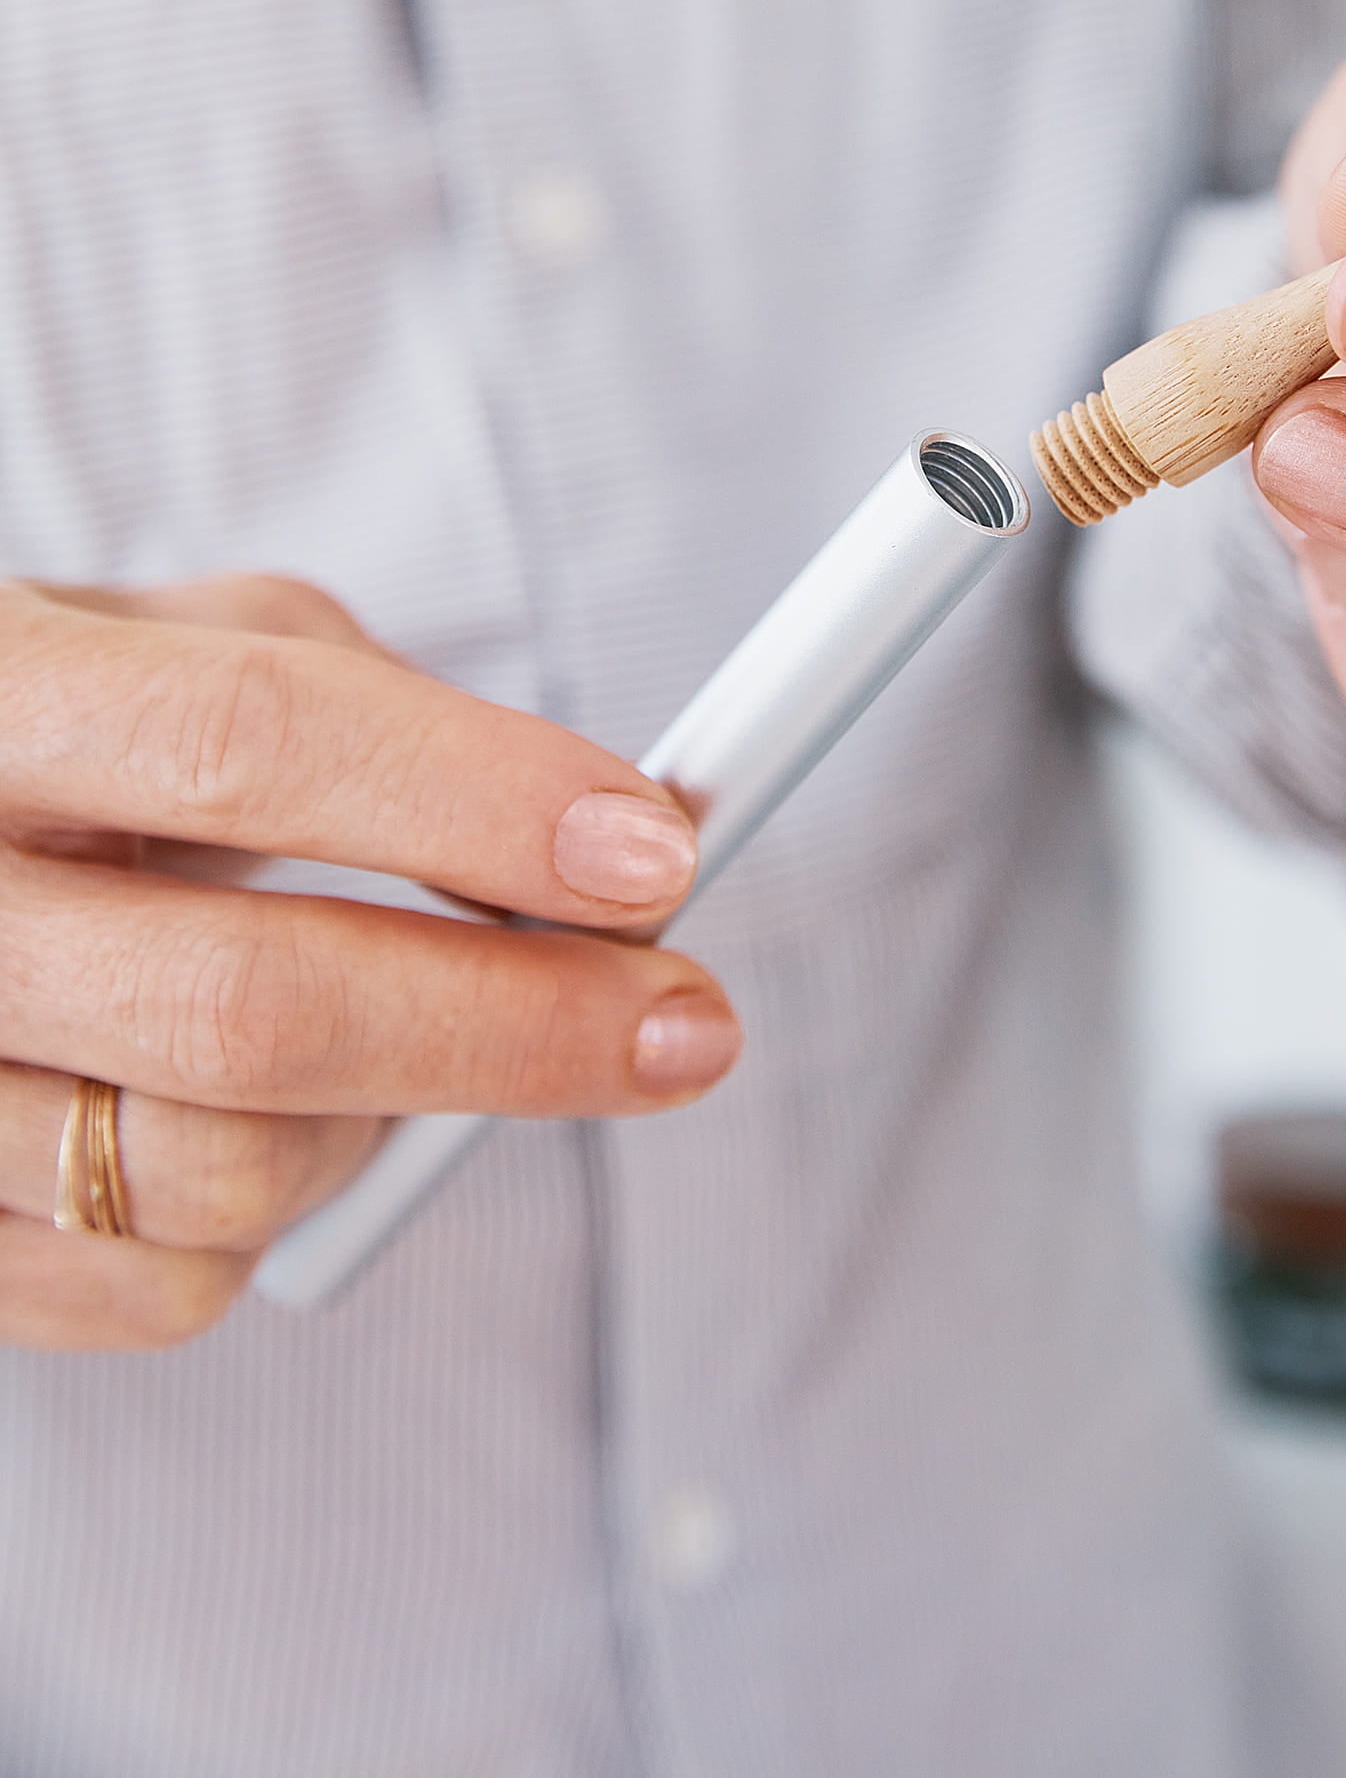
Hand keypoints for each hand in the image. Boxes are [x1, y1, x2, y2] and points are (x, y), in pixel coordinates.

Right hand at [0, 575, 735, 1348]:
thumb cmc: (52, 728)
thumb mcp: (162, 644)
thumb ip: (352, 700)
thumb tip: (601, 832)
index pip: (242, 743)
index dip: (472, 803)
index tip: (655, 852)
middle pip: (246, 1009)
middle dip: (514, 1027)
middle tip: (686, 1024)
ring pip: (217, 1179)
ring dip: (387, 1126)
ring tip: (430, 1042)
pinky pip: (157, 1297)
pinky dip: (270, 1226)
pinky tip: (271, 1120)